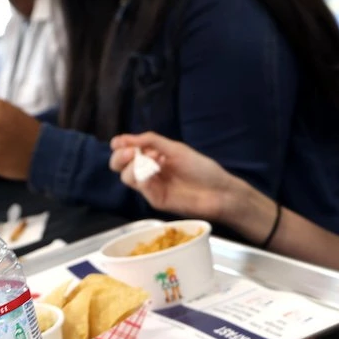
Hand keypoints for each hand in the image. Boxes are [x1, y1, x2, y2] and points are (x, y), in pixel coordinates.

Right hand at [108, 131, 252, 225]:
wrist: (219, 191)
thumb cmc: (202, 169)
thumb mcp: (176, 149)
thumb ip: (152, 141)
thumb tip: (126, 139)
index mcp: (154, 157)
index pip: (127, 151)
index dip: (120, 146)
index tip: (119, 142)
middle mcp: (150, 172)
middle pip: (120, 166)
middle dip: (119, 157)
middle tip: (131, 152)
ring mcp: (152, 187)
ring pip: (127, 177)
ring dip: (132, 166)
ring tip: (151, 161)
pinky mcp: (156, 200)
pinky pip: (141, 187)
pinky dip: (143, 178)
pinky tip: (154, 172)